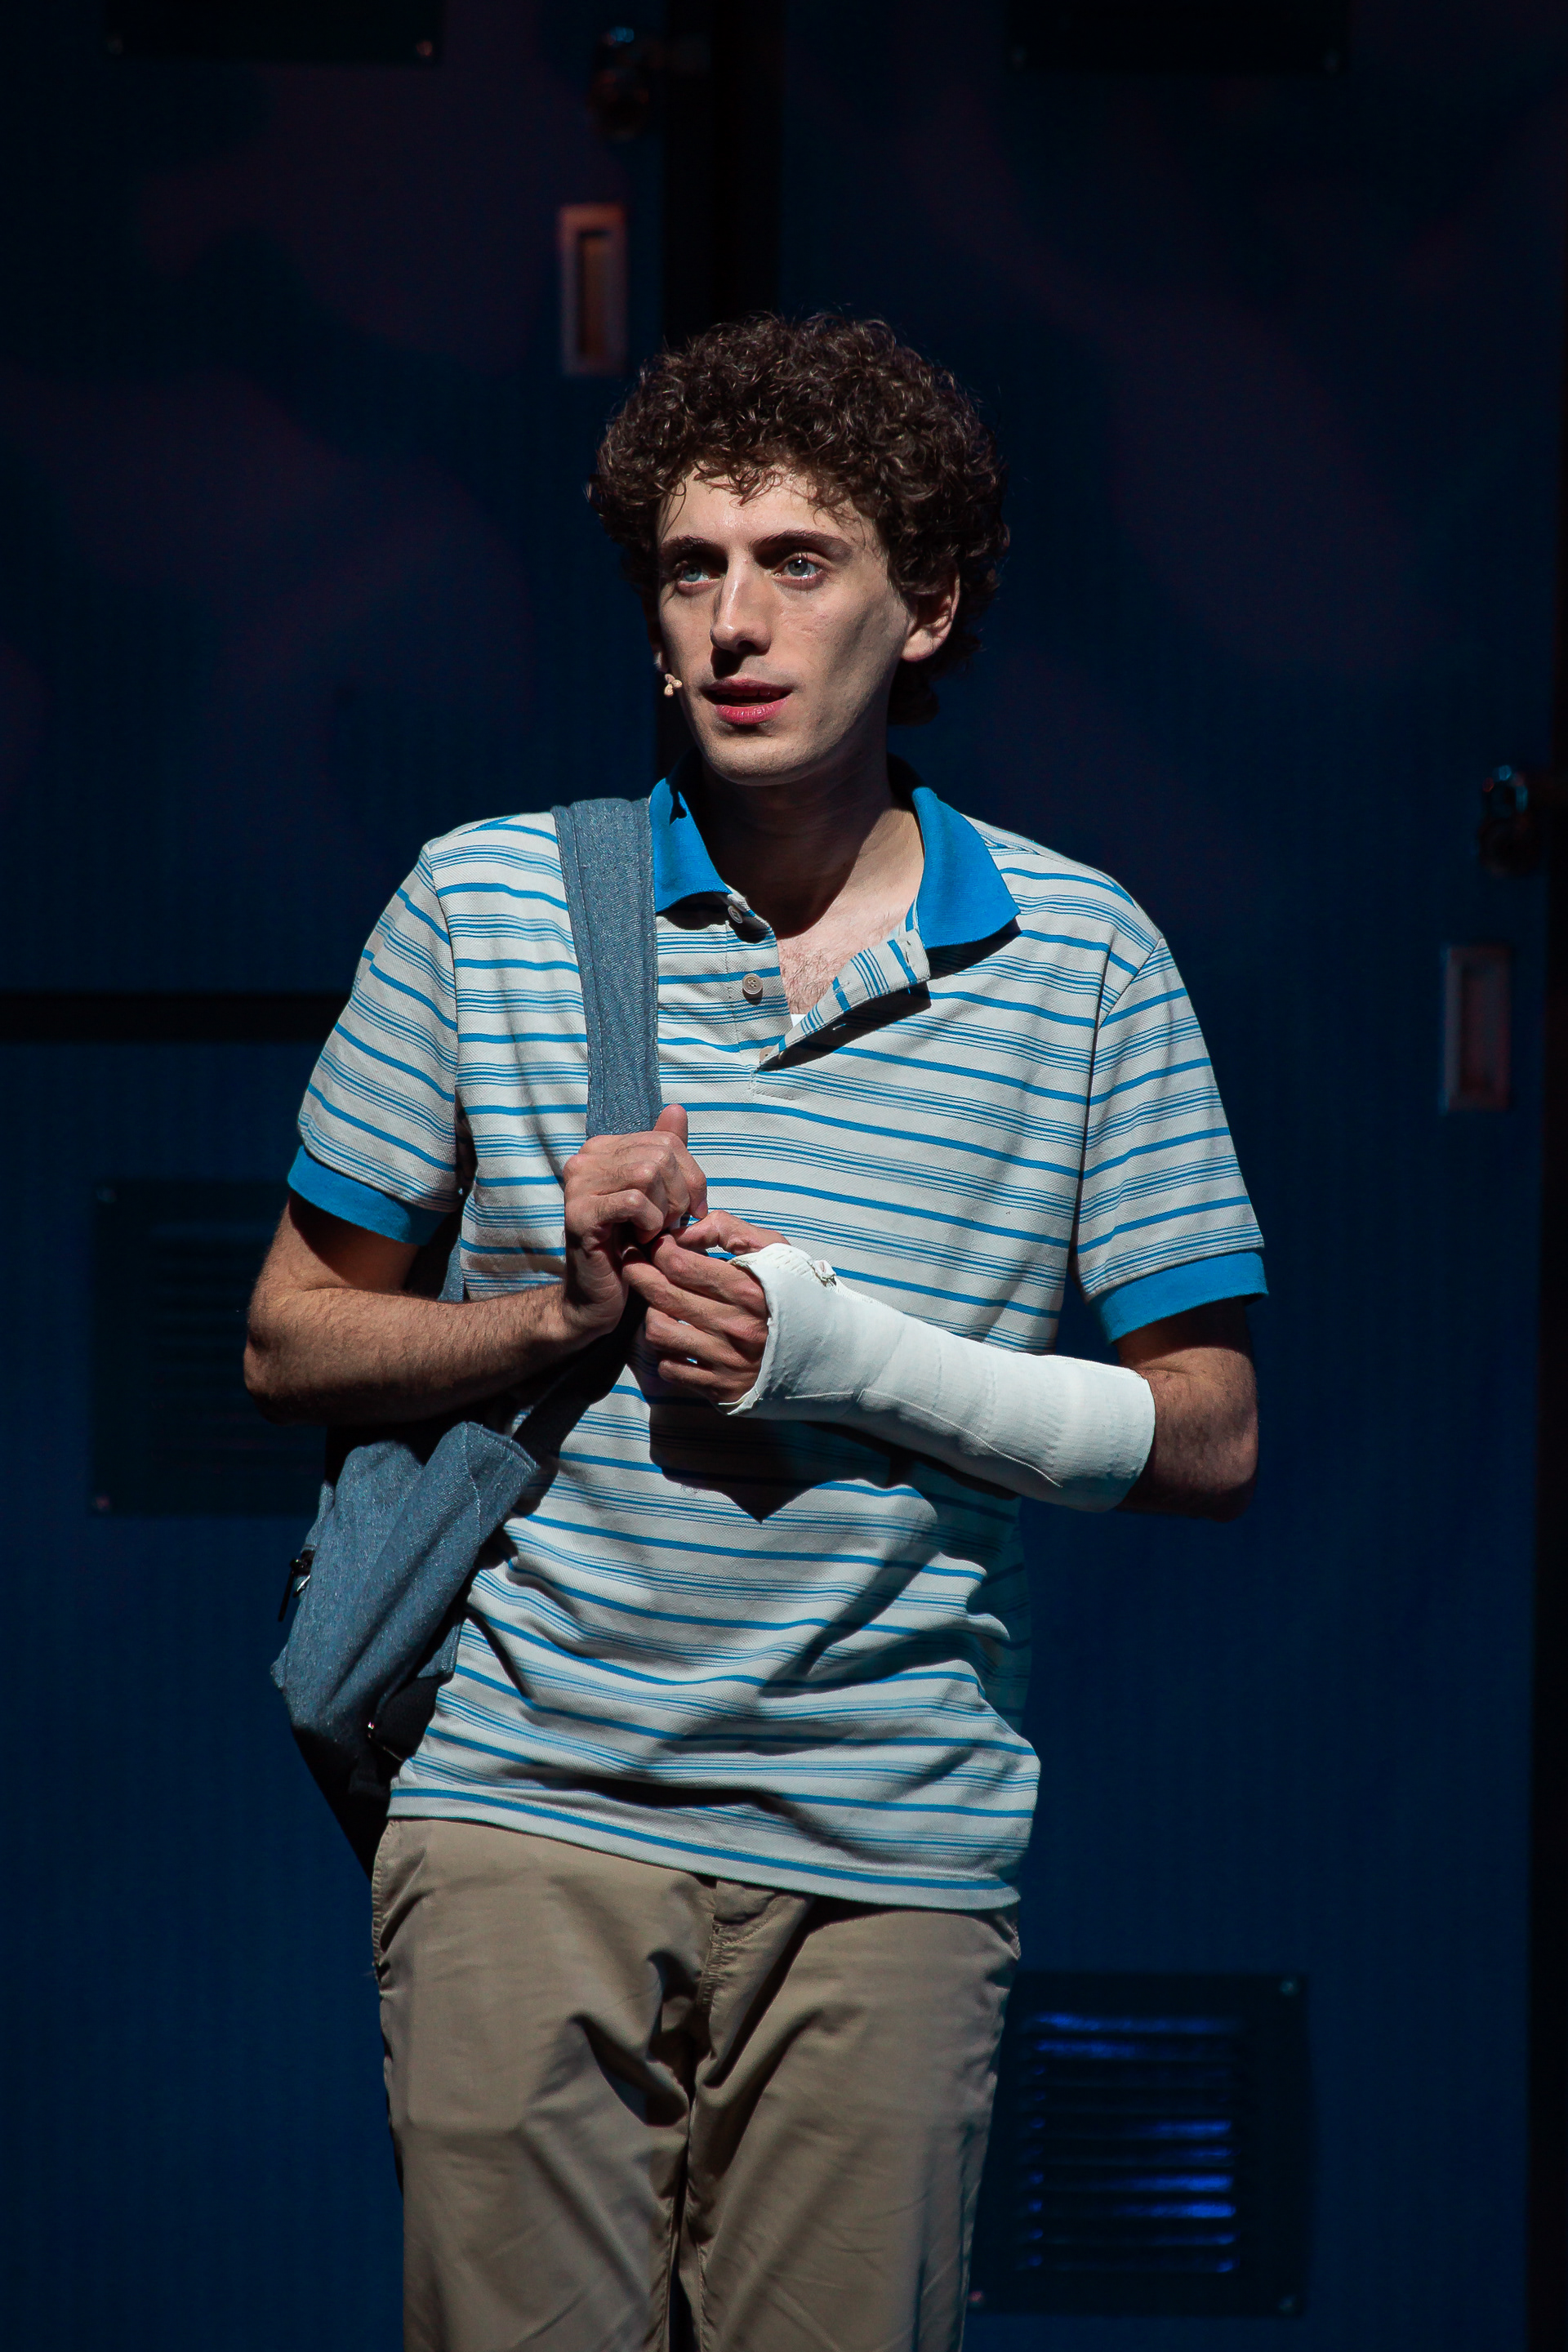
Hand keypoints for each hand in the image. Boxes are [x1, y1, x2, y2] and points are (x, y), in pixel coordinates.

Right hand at [560, 1106, 709, 1341]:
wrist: (596, 1297)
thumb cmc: (630, 1246)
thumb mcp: (656, 1197)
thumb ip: (665, 1155)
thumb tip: (676, 1110)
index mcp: (603, 1149)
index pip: (666, 1140)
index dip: (691, 1176)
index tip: (692, 1209)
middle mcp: (585, 1159)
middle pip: (660, 1155)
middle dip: (680, 1194)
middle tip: (672, 1225)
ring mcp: (577, 1185)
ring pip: (648, 1174)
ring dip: (665, 1211)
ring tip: (656, 1232)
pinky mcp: (579, 1214)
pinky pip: (635, 1202)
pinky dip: (650, 1224)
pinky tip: (643, 1241)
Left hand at [624, 1210, 788, 1402]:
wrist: (830, 1355)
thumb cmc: (797, 1295)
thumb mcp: (777, 1253)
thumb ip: (732, 1231)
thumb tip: (687, 1231)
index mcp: (747, 1290)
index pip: (680, 1264)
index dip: (657, 1249)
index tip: (655, 1243)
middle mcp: (734, 1327)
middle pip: (662, 1295)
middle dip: (638, 1272)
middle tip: (634, 1262)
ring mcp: (725, 1361)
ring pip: (658, 1332)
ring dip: (652, 1314)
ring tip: (661, 1304)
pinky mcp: (720, 1388)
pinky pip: (669, 1369)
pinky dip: (665, 1352)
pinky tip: (678, 1339)